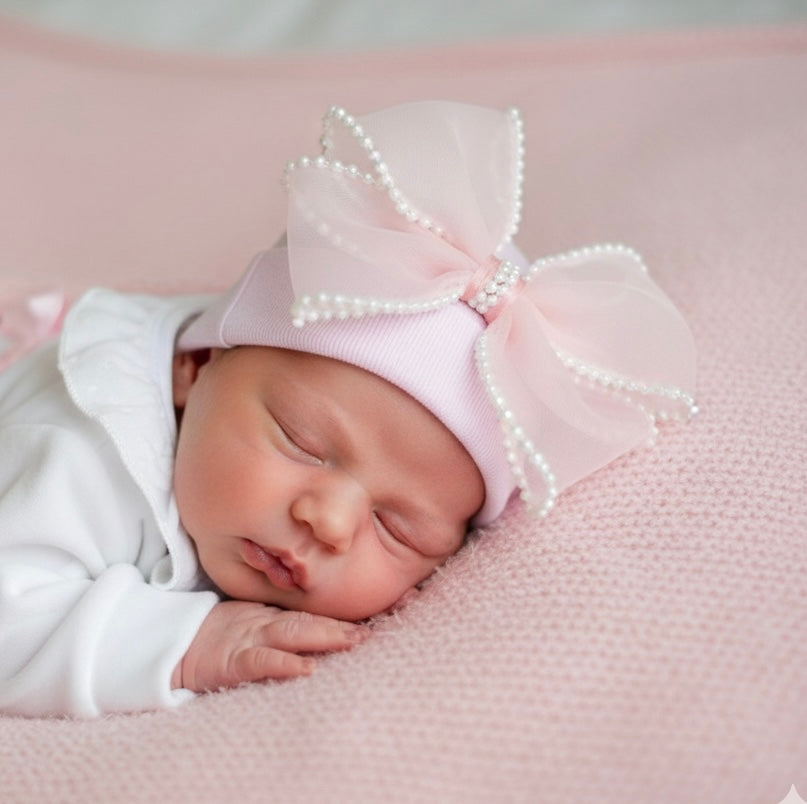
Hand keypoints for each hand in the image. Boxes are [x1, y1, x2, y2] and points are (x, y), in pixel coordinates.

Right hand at [173, 600, 367, 691]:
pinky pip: (262, 662)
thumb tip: (316, 629)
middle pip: (307, 623)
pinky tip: (306, 668)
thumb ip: (278, 623)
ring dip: (324, 637)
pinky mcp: (232, 661)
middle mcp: (264, 625)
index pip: (309, 615)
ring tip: (352, 641)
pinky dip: (284, 664)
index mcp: (269, 618)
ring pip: (292, 635)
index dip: (339, 618)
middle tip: (369, 632)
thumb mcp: (248, 623)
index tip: (369, 622)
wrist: (169, 645)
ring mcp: (249, 640)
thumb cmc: (213, 637)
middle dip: (340, 627)